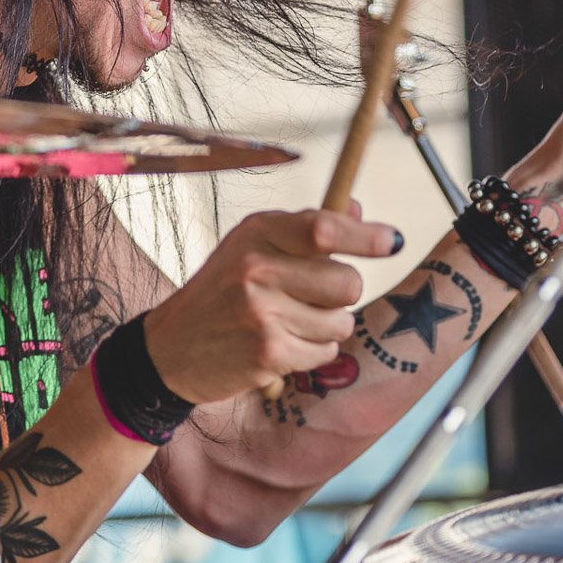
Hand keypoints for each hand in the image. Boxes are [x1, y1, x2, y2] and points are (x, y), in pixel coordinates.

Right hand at [143, 208, 400, 404]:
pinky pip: (324, 352)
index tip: (392, 241)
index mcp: (256, 233)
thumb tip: (357, 209)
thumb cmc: (220, 294)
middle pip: (347, 282)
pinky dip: (311, 354)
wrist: (170, 349)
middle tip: (312, 298)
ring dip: (325, 328)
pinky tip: (280, 345)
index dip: (366, 236)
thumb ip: (304, 229)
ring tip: (288, 324)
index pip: (324, 228)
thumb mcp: (251, 248)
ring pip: (341, 321)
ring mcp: (261, 312)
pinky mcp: (267, 352)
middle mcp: (257, 268)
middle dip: (341, 295)